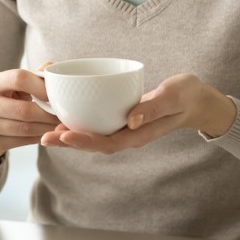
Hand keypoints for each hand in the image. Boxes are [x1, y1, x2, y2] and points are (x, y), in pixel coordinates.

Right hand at [0, 67, 59, 164]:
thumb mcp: (8, 86)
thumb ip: (30, 76)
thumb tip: (52, 67)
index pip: (18, 78)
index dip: (41, 87)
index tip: (55, 95)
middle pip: (24, 109)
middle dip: (48, 113)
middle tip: (63, 115)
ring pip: (25, 128)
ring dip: (47, 128)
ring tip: (59, 125)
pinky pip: (21, 141)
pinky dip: (38, 138)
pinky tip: (46, 134)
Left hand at [39, 73, 236, 153]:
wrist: (196, 99)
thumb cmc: (186, 97)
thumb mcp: (173, 97)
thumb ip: (154, 108)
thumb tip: (131, 120)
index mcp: (139, 134)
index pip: (106, 143)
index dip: (84, 141)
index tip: (64, 135)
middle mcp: (128, 134)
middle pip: (94, 142)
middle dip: (68, 141)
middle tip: (43, 136)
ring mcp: (124, 128)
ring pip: (93, 134)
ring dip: (70, 133)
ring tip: (46, 128)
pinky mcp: (121, 118)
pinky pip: (98, 122)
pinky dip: (81, 120)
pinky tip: (64, 112)